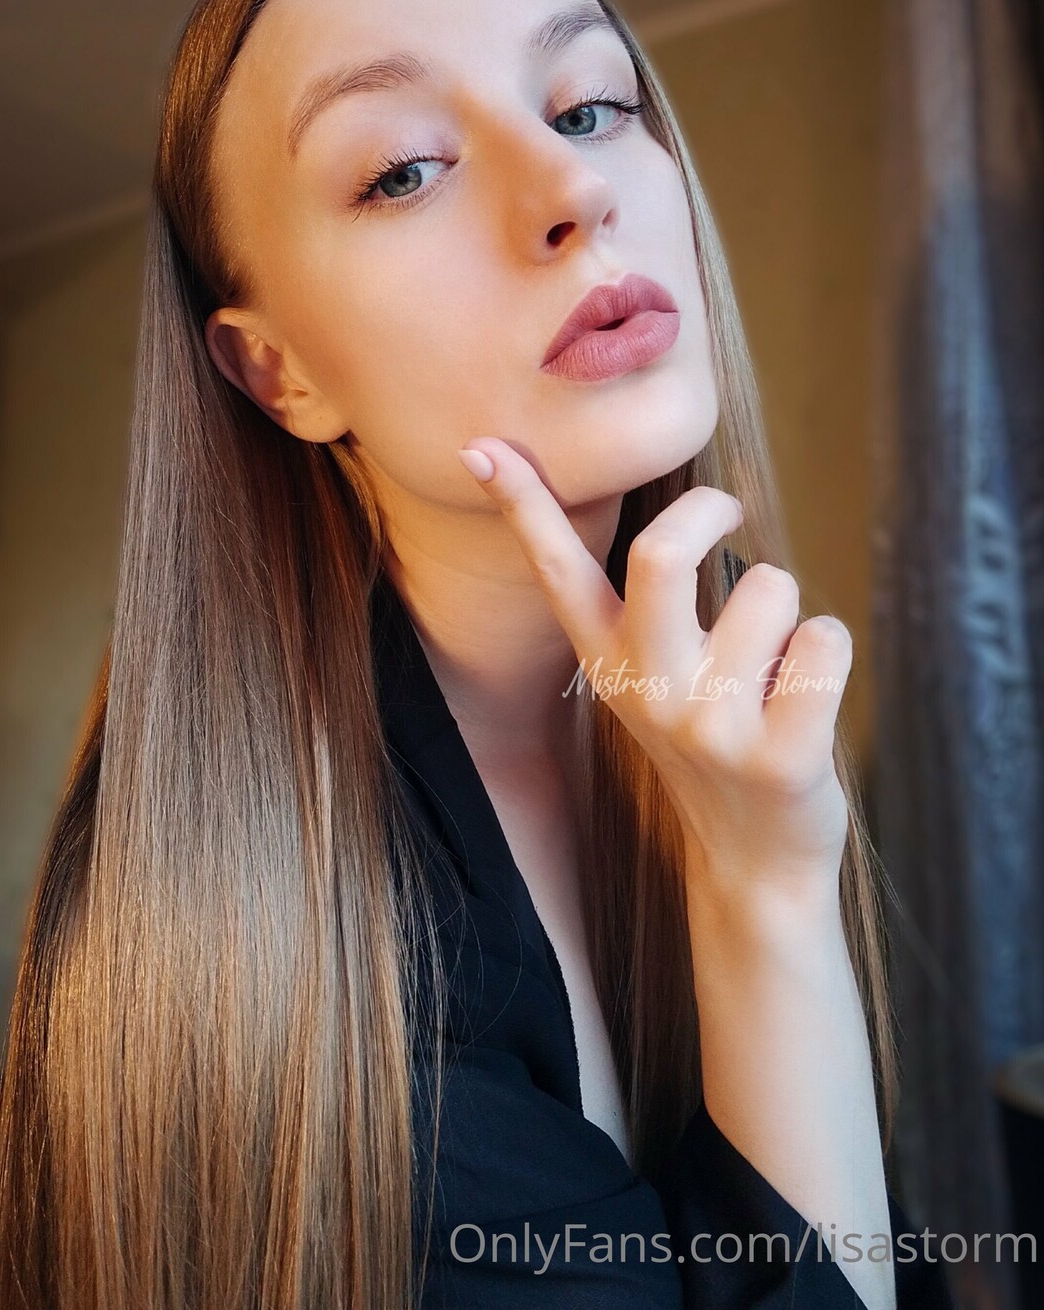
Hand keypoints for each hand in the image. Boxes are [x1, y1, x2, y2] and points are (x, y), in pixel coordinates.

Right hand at [458, 438, 852, 912]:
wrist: (753, 863)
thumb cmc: (706, 740)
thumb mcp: (647, 679)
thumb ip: (635, 606)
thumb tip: (646, 535)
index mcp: (608, 662)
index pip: (557, 571)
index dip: (522, 503)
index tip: (481, 447)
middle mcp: (648, 689)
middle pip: (661, 553)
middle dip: (708, 510)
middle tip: (728, 514)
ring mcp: (711, 727)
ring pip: (769, 586)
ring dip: (789, 608)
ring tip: (775, 663)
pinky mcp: (780, 757)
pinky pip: (826, 641)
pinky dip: (828, 653)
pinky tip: (804, 700)